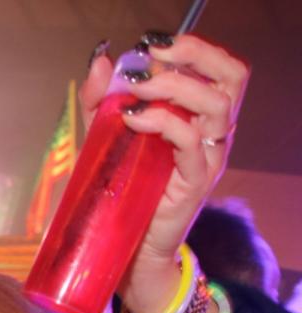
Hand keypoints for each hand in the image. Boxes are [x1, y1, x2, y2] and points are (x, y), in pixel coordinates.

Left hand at [81, 35, 248, 310]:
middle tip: (153, 57)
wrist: (127, 248)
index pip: (219, 70)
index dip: (194, 48)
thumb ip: (102, 100)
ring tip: (139, 89)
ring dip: (176, 86)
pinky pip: (191, 141)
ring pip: (216, 105)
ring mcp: (207, 158)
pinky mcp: (194, 182)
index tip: (153, 43)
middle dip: (194, 56)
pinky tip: (133, 118)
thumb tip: (102, 59)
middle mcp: (213, 134)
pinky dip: (163, 121)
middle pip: (231, 78)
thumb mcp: (107, 136)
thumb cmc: (121, 190)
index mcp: (199, 118)